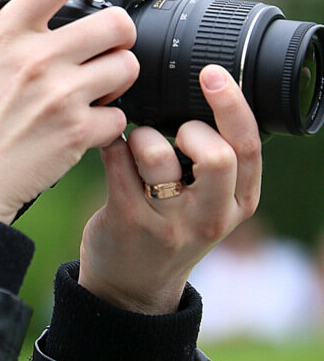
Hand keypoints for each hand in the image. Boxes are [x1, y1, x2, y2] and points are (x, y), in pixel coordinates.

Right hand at [0, 0, 138, 222]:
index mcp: (3, 34)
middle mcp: (37, 60)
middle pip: (116, 23)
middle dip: (117, 32)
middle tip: (103, 45)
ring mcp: (61, 97)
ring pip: (127, 67)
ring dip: (116, 76)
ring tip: (94, 87)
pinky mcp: (78, 135)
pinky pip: (120, 116)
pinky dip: (107, 122)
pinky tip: (83, 125)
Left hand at [78, 65, 261, 313]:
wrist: (132, 287)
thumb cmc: (171, 227)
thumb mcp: (211, 203)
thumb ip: (217, 161)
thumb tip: (203, 93)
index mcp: (238, 203)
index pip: (249, 150)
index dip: (233, 106)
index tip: (213, 73)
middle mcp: (209, 216)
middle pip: (216, 156)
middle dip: (191, 127)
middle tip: (174, 129)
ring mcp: (167, 222)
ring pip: (157, 154)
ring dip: (142, 134)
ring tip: (136, 143)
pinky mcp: (125, 219)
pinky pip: (116, 160)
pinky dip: (112, 143)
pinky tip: (112, 149)